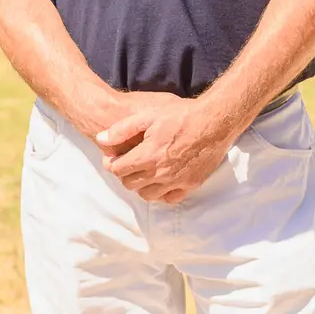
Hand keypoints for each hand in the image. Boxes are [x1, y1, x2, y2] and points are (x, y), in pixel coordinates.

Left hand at [97, 95, 235, 202]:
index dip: (111, 164)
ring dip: (141, 185)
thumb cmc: (181, 116)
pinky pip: (169, 198)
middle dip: (124, 174)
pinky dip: (161, 193)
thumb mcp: (148, 115)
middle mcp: (160, 173)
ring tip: (143, 172)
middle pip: (130, 184)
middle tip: (127, 164)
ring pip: (147, 195)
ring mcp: (175, 181)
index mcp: (147, 156)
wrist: (214, 122)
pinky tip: (161, 181)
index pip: (118, 170)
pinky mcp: (190, 185)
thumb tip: (100, 139)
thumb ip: (122, 129)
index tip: (112, 159)